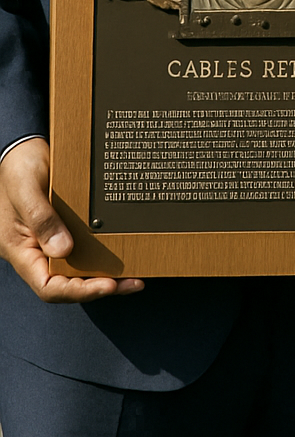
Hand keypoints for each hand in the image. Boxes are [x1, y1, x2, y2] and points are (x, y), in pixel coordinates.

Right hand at [0, 138, 142, 302]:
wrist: (23, 145)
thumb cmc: (19, 165)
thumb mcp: (26, 189)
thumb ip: (42, 219)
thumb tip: (64, 250)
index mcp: (22, 249)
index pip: (48, 286)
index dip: (78, 291)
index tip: (107, 285)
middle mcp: (37, 250)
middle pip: (67, 282)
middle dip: (99, 287)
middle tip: (133, 283)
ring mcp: (50, 240)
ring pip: (78, 269)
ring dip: (104, 274)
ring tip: (134, 276)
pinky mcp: (63, 227)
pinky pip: (83, 248)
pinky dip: (101, 254)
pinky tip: (122, 253)